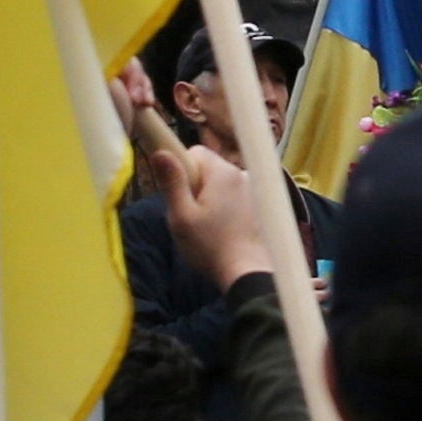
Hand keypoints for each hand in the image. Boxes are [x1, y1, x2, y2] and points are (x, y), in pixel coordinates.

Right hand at [159, 140, 273, 295]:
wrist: (246, 269)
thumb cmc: (209, 245)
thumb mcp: (181, 216)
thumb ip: (172, 182)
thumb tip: (161, 151)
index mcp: (223, 172)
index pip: (195, 152)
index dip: (181, 170)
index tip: (178, 195)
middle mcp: (242, 173)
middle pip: (209, 168)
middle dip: (195, 186)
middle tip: (189, 216)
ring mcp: (254, 187)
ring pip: (220, 182)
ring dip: (209, 197)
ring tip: (206, 226)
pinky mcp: (260, 201)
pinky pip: (234, 194)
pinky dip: (224, 205)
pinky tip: (222, 229)